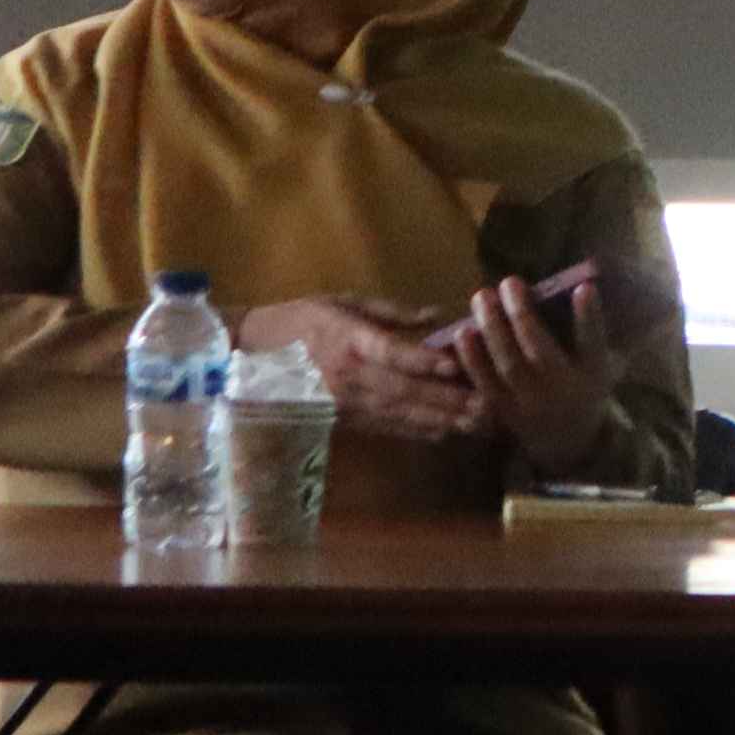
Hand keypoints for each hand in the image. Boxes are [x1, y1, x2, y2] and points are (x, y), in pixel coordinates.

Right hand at [234, 294, 479, 443]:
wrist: (248, 356)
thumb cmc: (300, 320)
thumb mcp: (342, 302)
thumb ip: (390, 312)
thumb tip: (437, 315)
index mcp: (348, 340)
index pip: (390, 352)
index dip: (422, 359)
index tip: (455, 364)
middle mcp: (348, 376)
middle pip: (403, 390)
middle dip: (446, 400)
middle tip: (485, 405)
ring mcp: (345, 402)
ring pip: (398, 413)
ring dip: (439, 420)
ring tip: (475, 423)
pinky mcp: (342, 419)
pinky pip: (384, 426)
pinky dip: (415, 430)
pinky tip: (444, 432)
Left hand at [444, 273, 615, 471]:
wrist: (566, 439)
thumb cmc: (583, 387)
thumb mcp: (599, 362)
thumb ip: (588, 330)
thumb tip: (578, 286)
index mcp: (591, 373)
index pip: (593, 342)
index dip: (589, 316)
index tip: (583, 287)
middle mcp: (560, 389)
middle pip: (538, 350)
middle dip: (521, 315)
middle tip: (508, 282)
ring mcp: (528, 402)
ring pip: (507, 365)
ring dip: (491, 330)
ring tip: (481, 298)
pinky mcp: (503, 411)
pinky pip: (484, 383)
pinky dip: (471, 358)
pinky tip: (462, 333)